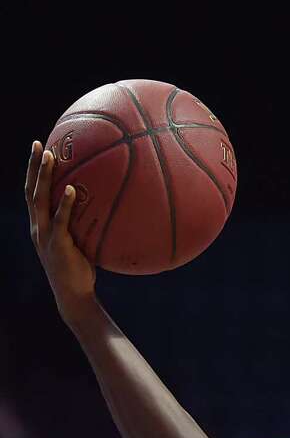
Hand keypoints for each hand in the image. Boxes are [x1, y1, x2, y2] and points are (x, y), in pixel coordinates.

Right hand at [26, 141, 96, 317]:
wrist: (73, 294)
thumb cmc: (81, 268)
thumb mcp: (81, 242)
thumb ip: (86, 224)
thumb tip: (110, 206)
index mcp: (41, 224)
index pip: (33, 192)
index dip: (34, 171)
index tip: (40, 149)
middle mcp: (37, 226)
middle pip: (31, 189)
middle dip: (34, 166)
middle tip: (39, 144)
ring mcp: (45, 235)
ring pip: (39, 200)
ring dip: (44, 177)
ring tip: (51, 156)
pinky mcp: (57, 244)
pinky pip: (60, 220)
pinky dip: (63, 204)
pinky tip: (69, 189)